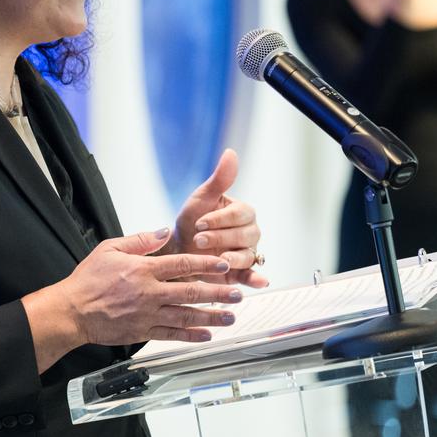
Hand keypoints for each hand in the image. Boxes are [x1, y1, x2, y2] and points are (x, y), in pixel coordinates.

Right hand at [51, 228, 243, 345]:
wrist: (72, 311)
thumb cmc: (88, 279)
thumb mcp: (110, 249)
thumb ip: (140, 240)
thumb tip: (165, 231)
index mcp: (143, 269)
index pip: (182, 264)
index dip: (206, 263)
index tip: (224, 264)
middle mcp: (149, 292)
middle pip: (191, 291)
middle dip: (218, 293)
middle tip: (237, 294)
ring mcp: (147, 314)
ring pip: (186, 316)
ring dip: (211, 316)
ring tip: (230, 317)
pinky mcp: (142, 331)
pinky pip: (172, 334)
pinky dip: (191, 336)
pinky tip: (207, 335)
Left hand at [165, 149, 268, 288]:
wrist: (178, 250)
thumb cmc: (191, 221)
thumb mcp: (201, 198)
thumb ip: (219, 180)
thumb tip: (231, 153)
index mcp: (243, 212)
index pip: (241, 214)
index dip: (221, 218)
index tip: (199, 222)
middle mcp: (249, 233)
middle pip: (246, 235)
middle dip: (222, 237)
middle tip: (199, 240)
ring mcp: (247, 253)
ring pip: (248, 256)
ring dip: (233, 258)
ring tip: (219, 261)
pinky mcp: (240, 273)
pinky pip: (252, 276)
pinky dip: (256, 280)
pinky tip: (258, 283)